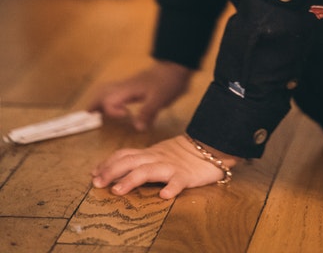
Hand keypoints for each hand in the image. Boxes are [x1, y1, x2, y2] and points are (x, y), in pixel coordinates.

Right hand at [87, 61, 192, 130]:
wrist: (177, 65)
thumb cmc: (169, 81)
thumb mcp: (160, 99)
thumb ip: (148, 113)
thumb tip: (137, 128)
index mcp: (129, 89)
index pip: (109, 100)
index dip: (112, 110)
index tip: (125, 115)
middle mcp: (126, 86)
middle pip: (103, 92)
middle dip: (94, 103)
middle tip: (88, 115)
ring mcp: (131, 84)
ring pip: (109, 89)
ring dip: (100, 100)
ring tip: (94, 111)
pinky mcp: (136, 85)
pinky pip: (117, 90)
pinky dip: (110, 97)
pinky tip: (115, 105)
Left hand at [91, 135, 236, 198]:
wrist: (211, 145)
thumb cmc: (183, 153)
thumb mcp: (159, 153)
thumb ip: (141, 160)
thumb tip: (116, 170)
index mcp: (150, 153)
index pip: (125, 155)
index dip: (108, 163)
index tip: (94, 173)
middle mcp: (157, 158)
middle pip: (131, 161)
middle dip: (112, 171)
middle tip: (97, 183)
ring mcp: (171, 166)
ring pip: (149, 170)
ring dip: (132, 179)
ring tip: (118, 190)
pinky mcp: (187, 175)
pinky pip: (179, 180)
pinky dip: (172, 187)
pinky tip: (165, 195)